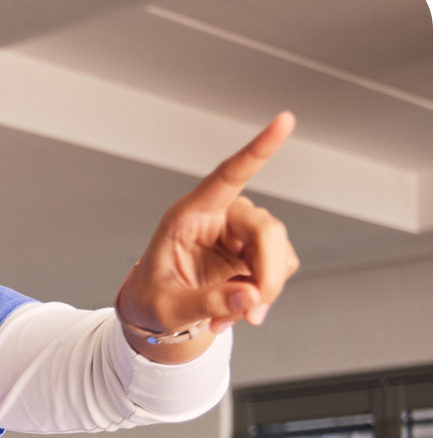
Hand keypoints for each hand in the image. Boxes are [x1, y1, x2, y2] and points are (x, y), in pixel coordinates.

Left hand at [116, 112, 299, 362]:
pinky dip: (263, 296)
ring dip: (262, 292)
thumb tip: (250, 298)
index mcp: (188, 215)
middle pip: (266, 230)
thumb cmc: (152, 299)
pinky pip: (279, 269)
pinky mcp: (256, 252)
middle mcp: (220, 216)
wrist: (156, 313)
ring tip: (226, 316)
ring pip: (279, 252)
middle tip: (252, 313)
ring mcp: (241, 233)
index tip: (284, 121)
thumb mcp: (168, 308)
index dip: (257, 150)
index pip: (227, 176)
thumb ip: (207, 303)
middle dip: (266, 276)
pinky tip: (237, 310)